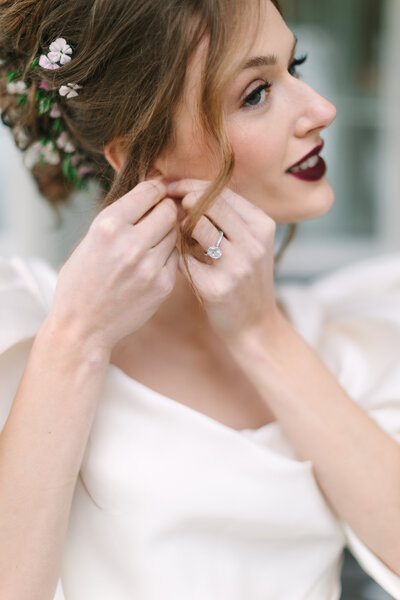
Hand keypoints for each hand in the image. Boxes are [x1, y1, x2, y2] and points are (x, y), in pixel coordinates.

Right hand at [50, 180, 178, 351]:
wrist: (82, 326)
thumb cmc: (81, 281)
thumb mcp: (90, 240)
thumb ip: (120, 218)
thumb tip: (152, 193)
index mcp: (108, 226)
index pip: (149, 192)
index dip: (156, 190)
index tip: (158, 193)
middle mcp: (131, 244)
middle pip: (169, 211)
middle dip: (166, 210)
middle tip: (159, 216)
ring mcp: (150, 266)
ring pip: (175, 233)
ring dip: (166, 234)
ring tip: (149, 244)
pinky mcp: (163, 284)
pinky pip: (175, 257)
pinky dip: (166, 256)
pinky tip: (150, 264)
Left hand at [168, 179, 278, 338]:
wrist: (255, 325)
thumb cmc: (245, 279)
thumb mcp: (250, 244)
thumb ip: (228, 218)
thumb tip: (188, 189)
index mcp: (262, 226)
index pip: (223, 192)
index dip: (193, 184)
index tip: (172, 185)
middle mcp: (253, 243)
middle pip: (209, 204)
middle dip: (181, 197)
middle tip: (164, 199)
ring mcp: (237, 266)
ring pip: (197, 227)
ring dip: (179, 225)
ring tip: (175, 231)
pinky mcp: (217, 287)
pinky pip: (185, 258)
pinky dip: (177, 254)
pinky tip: (177, 259)